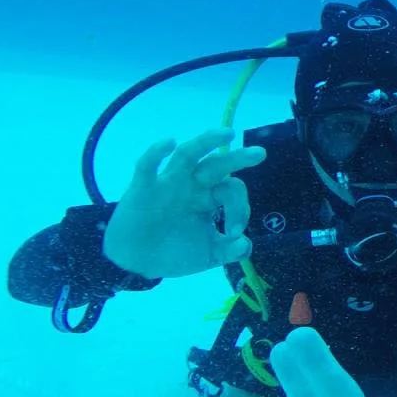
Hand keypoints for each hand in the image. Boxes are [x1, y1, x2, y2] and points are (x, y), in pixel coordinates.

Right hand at [102, 128, 265, 278]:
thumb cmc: (174, 252)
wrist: (136, 263)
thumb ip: (229, 251)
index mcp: (210, 198)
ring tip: (227, 132)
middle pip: (218, 165)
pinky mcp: (142, 187)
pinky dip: (156, 152)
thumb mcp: (208, 255)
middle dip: (238, 158)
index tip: (235, 233)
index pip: (232, 191)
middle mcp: (193, 185)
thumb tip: (246, 245)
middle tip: (260, 154)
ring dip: (207, 142)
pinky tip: (169, 142)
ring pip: (188, 155)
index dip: (240, 209)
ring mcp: (168, 183)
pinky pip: (147, 165)